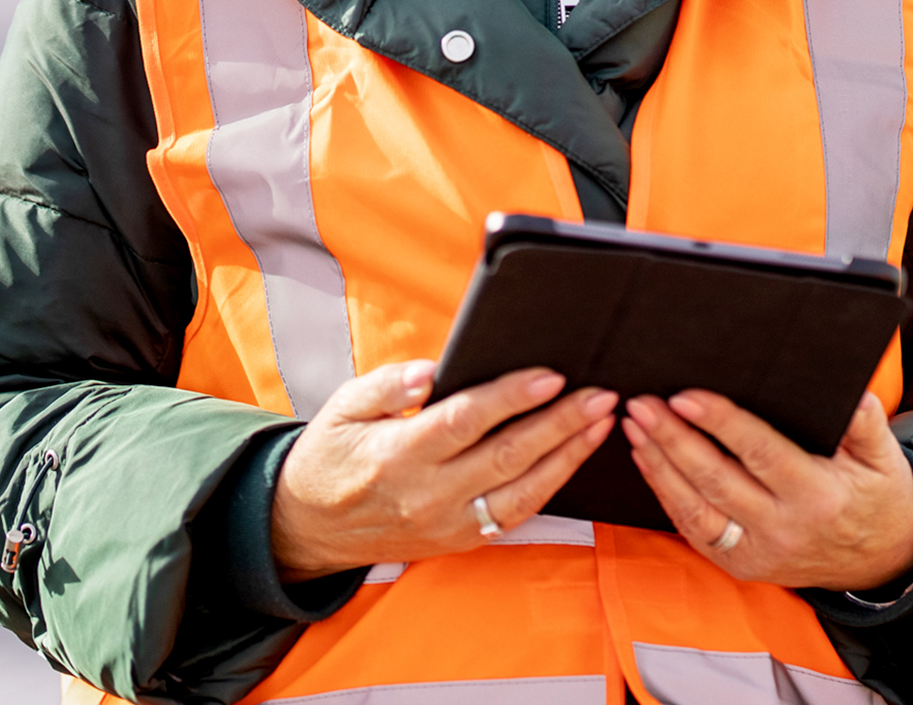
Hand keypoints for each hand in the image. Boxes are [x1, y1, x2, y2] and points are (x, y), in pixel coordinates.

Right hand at [271, 361, 618, 580]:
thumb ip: (388, 385)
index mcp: (397, 455)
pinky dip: (551, 486)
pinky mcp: (460, 540)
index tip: (551, 375)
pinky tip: (575, 456)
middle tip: (601, 394)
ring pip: (521, 491)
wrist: (309, 528)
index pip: (465, 422)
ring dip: (569, 456)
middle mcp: (427, 495)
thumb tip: (433, 372)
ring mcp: (447, 523)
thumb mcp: (343, 408)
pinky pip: (515, 514)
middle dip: (560, 423)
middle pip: (506, 456)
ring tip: (602, 422)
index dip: (511, 398)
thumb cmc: (332, 456)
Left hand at [623, 391, 912, 591]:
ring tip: (634, 427)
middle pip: (716, 480)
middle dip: (673, 440)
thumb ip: (867, 424)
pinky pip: (693, 529)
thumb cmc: (877, 497)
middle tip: (643, 405)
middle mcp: (782, 528)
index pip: (760, 454)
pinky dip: (666, 495)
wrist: (877, 561)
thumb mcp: (885, 459)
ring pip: (694, 509)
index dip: (721, 424)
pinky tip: (648, 462)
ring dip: (659, 466)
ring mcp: (756, 552)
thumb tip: (853, 395)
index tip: (686, 397)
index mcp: (818, 496)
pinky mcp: (740, 564)